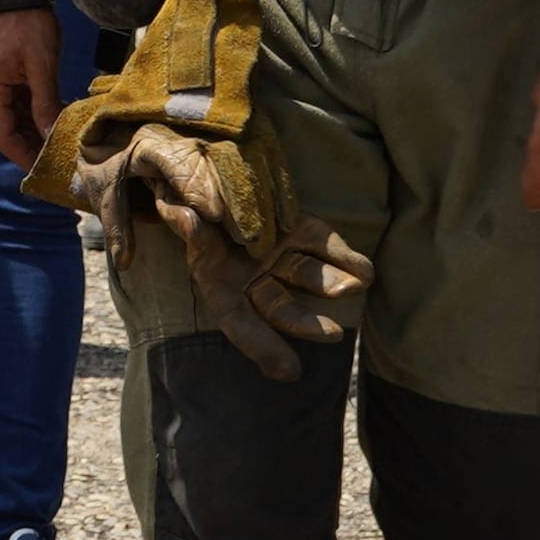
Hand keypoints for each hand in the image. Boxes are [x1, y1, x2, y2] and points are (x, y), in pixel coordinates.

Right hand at [0, 9, 62, 167]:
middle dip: (31, 147)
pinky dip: (34, 114)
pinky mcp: (4, 75)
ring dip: (34, 131)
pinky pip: (18, 103)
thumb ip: (45, 102)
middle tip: (58, 161)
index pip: (2, 135)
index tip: (44, 170)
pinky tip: (54, 121)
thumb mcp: (41, 64)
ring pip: (13, 118)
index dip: (23, 156)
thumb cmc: (26, 23)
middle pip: (6, 130)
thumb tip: (52, 133)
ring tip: (60, 145)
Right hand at [81, 125, 369, 379]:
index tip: (290, 372)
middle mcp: (250, 275)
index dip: (262, 346)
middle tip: (330, 334)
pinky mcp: (298, 229)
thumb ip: (183, 219)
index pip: (239, 323)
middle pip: (278, 307)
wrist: (198, 168)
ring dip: (330, 284)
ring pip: (304, 276)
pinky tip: (365, 270)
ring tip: (357, 286)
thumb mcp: (174, 207)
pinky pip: (322, 245)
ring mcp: (277, 253)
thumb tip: (188, 220)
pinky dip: (344, 257)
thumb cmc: (179, 195)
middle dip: (303, 321)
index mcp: (216, 282)